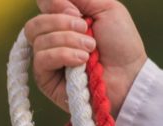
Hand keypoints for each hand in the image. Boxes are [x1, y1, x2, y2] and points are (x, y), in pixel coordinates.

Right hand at [25, 0, 146, 116]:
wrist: (128, 74)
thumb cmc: (121, 43)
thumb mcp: (106, 8)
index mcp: (63, 22)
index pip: (42, 7)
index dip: (54, 4)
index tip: (76, 11)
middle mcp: (51, 41)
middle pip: (34, 24)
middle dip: (60, 22)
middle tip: (85, 28)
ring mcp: (46, 61)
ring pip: (39, 41)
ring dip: (68, 40)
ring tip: (90, 48)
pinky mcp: (45, 80)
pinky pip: (42, 59)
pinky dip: (63, 55)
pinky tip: (82, 60)